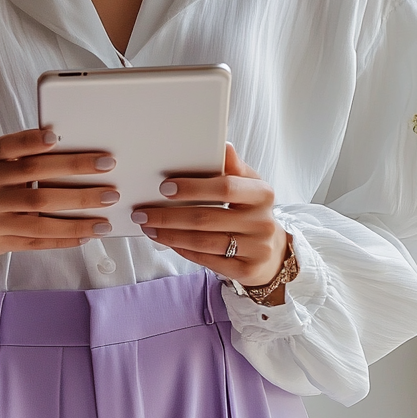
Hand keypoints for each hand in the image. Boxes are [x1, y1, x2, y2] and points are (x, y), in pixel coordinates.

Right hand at [0, 129, 118, 272]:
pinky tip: (88, 233)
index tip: (57, 136)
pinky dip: (65, 236)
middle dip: (74, 171)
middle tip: (108, 167)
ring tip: (106, 209)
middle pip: (33, 177)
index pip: (9, 146)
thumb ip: (25, 159)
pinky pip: (37, 240)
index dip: (31, 141)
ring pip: (39, 213)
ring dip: (78, 212)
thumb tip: (77, 154)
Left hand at [130, 144, 289, 302]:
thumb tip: (224, 146)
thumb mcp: (249, 187)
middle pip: (207, 218)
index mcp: (262, 194)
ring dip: (170, 235)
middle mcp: (262, 222)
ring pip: (203, 242)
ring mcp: (256, 248)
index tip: (165, 187)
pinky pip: (206, 260)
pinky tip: (167, 242)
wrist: (273, 253)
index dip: (193, 188)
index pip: (225, 187)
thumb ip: (234, 169)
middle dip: (169, 215)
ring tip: (149, 227)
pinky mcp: (246, 270)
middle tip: (143, 213)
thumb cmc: (252, 213)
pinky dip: (183, 250)